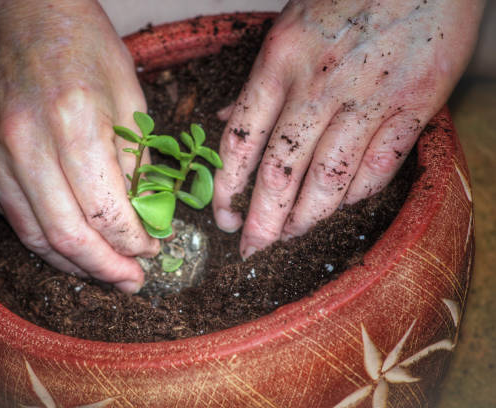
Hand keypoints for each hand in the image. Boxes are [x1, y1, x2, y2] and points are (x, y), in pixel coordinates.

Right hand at [0, 0, 158, 292]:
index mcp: (73, 119)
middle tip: (132, 280)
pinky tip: (72, 248)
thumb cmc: (84, 47)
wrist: (21, 15)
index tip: (153, 250)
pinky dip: (45, 241)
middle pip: (67, 235)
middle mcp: (23, 140)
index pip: (106, 210)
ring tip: (106, 273)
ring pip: (34, 235)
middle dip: (107, 267)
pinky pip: (12, 217)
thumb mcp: (130, 97)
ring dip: (75, 264)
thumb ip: (135, 163)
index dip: (134, 241)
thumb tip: (144, 219)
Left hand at [213, 0, 483, 257]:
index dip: (226, 189)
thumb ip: (258, 80)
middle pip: (281, 173)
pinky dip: (357, 195)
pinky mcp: (415, 106)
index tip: (223, 218)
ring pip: (329, 180)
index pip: (240, 142)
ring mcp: (370, 98)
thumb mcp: (289, 26)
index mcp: (282, 62)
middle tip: (253, 249)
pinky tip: (342, 205)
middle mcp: (321, 85)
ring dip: (306, 218)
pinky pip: (379, 168)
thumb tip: (225, 118)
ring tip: (291, 235)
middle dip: (263, 222)